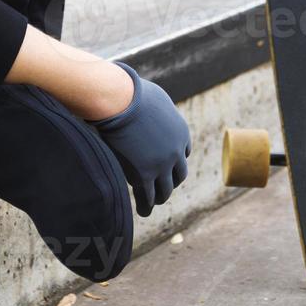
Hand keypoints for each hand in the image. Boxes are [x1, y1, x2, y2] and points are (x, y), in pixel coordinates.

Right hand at [88, 62, 191, 216]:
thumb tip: (152, 109)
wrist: (121, 102)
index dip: (174, 161)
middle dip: (171, 182)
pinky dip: (146, 206)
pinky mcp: (144, 174)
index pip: (184, 154)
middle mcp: (176, 151)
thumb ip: (159, 111)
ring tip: (152, 203)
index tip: (166, 167)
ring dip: (160, 197)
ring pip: (165, 190)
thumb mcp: (156, 100)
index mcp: (181, 132)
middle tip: (162, 189)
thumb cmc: (132, 94)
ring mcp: (162, 165)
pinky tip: (142, 211)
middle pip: (179, 175)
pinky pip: (147, 197)